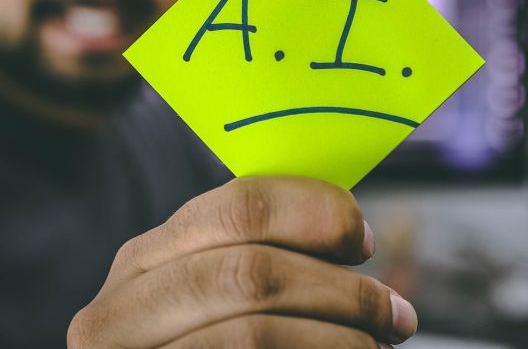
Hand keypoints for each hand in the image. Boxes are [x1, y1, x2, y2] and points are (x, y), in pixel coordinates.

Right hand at [67, 176, 416, 347]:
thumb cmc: (207, 339)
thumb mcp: (211, 295)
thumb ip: (254, 256)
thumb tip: (350, 233)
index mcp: (145, 260)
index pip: (239, 206)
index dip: (315, 214)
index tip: (362, 240)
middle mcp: (120, 310)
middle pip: (250, 272)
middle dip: (341, 291)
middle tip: (395, 313)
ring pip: (252, 333)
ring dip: (339, 338)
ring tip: (378, 346)